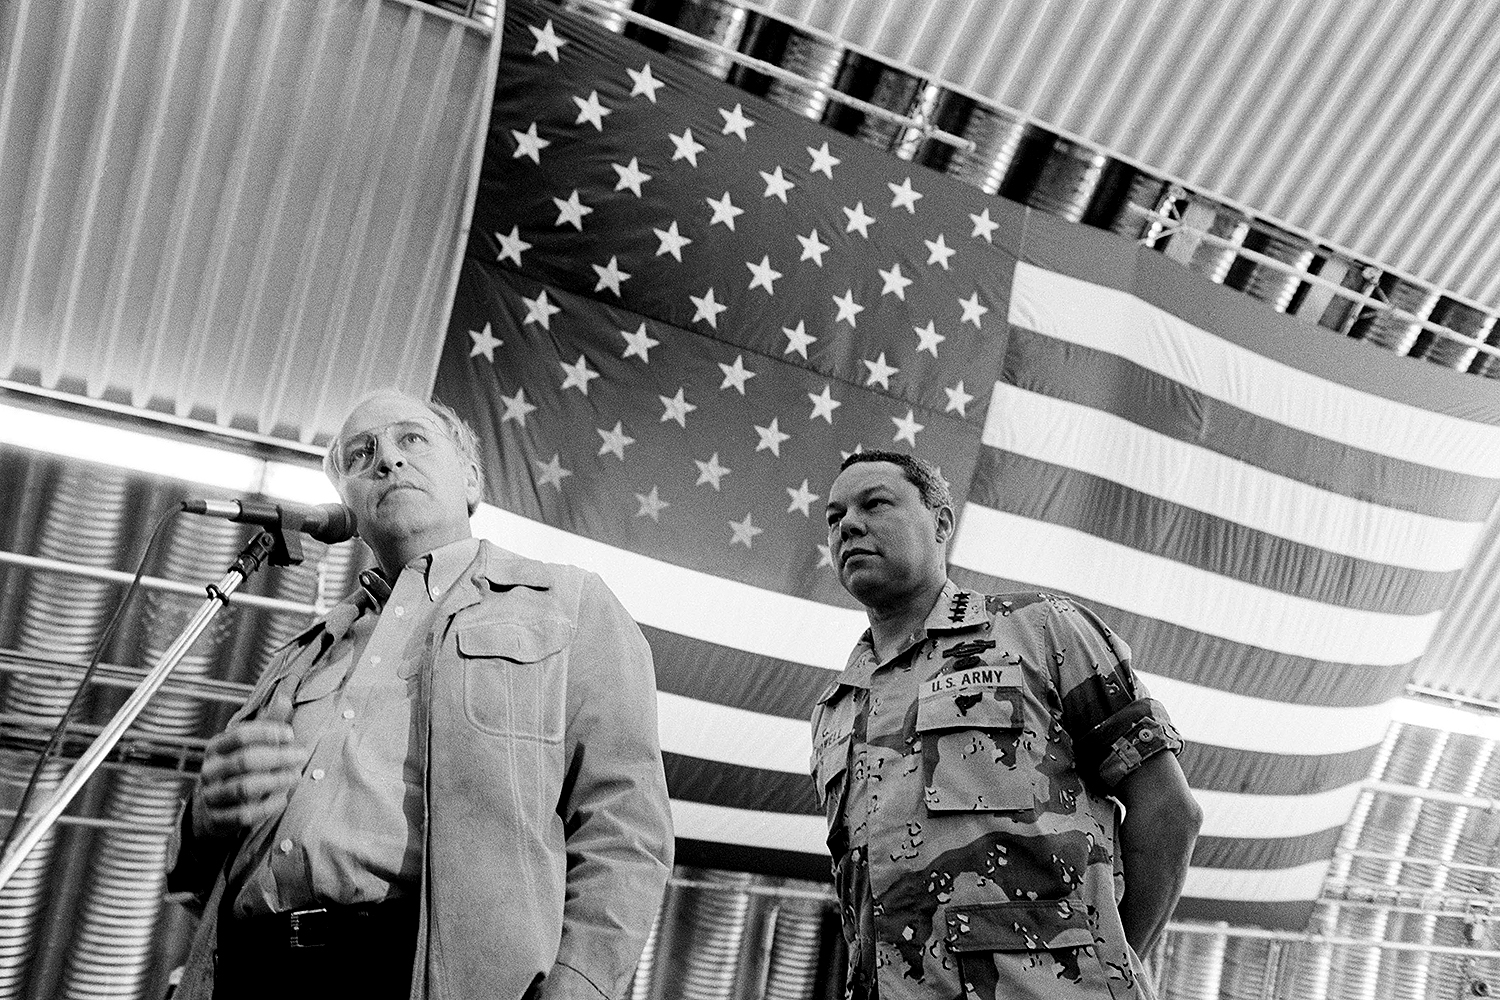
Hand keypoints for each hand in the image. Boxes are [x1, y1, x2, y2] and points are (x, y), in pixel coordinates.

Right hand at [192, 691, 301, 839]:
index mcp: (216, 747)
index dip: (268, 732)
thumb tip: (286, 697)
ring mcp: (212, 795)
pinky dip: (268, 806)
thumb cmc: (237, 768)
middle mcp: (210, 770)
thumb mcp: (247, 744)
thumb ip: (267, 723)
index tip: (290, 735)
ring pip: (245, 788)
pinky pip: (245, 814)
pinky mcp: (219, 819)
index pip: (241, 735)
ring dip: (276, 781)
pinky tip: (283, 798)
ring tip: (296, 776)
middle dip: (278, 757)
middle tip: (302, 756)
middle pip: (246, 760)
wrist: (210, 807)